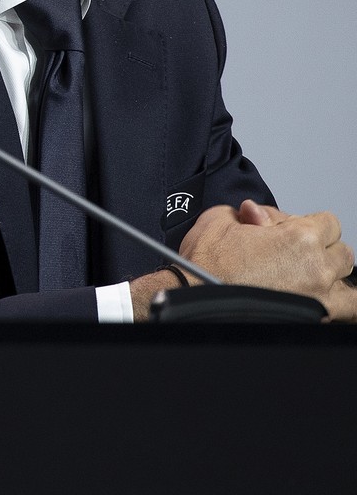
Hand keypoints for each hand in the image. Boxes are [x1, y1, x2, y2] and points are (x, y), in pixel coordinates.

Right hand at [179, 200, 356, 320]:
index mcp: (300, 238)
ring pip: (347, 286)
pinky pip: (340, 314)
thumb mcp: (221, 219)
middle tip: (296, 253)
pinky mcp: (309, 319)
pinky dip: (333, 307)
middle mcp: (316, 268)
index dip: (307, 223)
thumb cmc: (204, 264)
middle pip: (341, 253)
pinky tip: (316, 299)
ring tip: (308, 278)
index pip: (329, 222)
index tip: (293, 230)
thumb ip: (249, 212)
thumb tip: (257, 214)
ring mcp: (316, 298)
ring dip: (331, 279)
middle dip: (321, 249)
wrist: (191, 296)